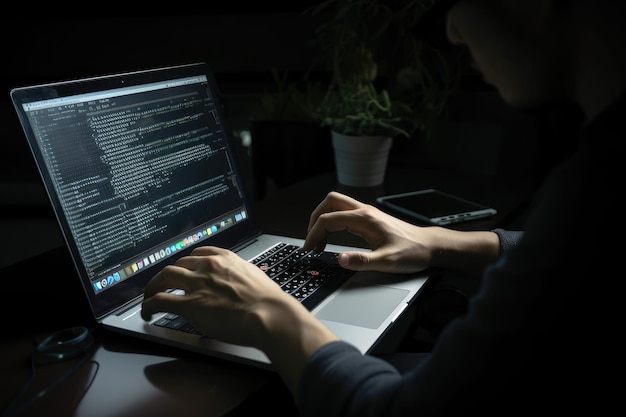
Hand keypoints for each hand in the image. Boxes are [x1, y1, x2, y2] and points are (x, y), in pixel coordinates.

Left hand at [141, 245, 297, 346]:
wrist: (268, 314)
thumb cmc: (269, 301)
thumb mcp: (256, 278)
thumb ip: (242, 278)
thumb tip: (243, 286)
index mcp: (225, 259)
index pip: (199, 254)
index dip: (188, 263)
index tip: (186, 268)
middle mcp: (208, 267)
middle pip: (179, 264)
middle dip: (170, 274)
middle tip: (165, 284)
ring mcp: (197, 284)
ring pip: (164, 277)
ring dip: (153, 286)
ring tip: (150, 296)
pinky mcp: (189, 304)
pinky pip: (160, 300)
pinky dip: (149, 305)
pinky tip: (148, 312)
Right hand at [303, 191, 501, 275]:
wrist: (430, 247)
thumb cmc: (412, 252)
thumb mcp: (388, 261)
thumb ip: (363, 261)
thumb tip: (340, 259)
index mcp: (365, 219)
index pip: (328, 219)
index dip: (313, 233)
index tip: (308, 249)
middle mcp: (364, 211)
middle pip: (330, 202)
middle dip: (315, 219)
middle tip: (310, 239)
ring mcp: (367, 213)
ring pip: (336, 205)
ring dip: (323, 219)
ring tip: (318, 241)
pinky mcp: (369, 219)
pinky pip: (344, 214)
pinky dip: (333, 223)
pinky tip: (332, 239)